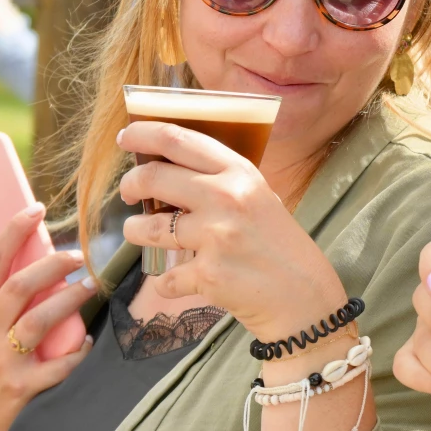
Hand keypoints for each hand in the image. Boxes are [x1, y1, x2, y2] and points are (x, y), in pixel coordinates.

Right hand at [0, 204, 94, 430]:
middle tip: (78, 255)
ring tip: (90, 286)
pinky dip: (78, 350)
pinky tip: (88, 341)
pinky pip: (58, 363)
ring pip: (38, 320)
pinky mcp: (23, 386)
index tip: (34, 209)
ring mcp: (2, 361)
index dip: (10, 231)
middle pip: (18, 286)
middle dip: (52, 264)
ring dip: (70, 299)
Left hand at [117, 122, 347, 341]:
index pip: (179, 140)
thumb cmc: (280, 245)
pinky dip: (165, 281)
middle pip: (153, 178)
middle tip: (128, 191)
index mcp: (239, 173)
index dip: (144, 134)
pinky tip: (177, 280)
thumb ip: (222, 182)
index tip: (126, 137)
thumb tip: (170, 170)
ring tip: (140, 233)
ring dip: (135, 230)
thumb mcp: (260, 197)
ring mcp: (215, 237)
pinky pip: (164, 277)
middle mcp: (226, 198)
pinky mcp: (207, 275)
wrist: (303, 296)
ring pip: (148, 228)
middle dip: (130, 184)